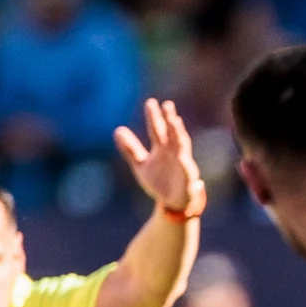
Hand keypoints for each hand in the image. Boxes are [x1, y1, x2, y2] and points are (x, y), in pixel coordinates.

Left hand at [115, 98, 202, 215]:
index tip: (151, 102)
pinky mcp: (188, 179)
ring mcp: (182, 164)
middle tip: (167, 105)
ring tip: (175, 122)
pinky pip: (187, 170)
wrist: (172, 203)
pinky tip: (182, 157)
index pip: (157, 130)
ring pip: (181, 146)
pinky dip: (185, 163)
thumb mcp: (140, 166)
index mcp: (162, 149)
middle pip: (171, 133)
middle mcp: (173, 153)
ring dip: (179, 134)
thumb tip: (117, 130)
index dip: (154, 117)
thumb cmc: (159, 182)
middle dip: (169, 120)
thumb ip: (130, 149)